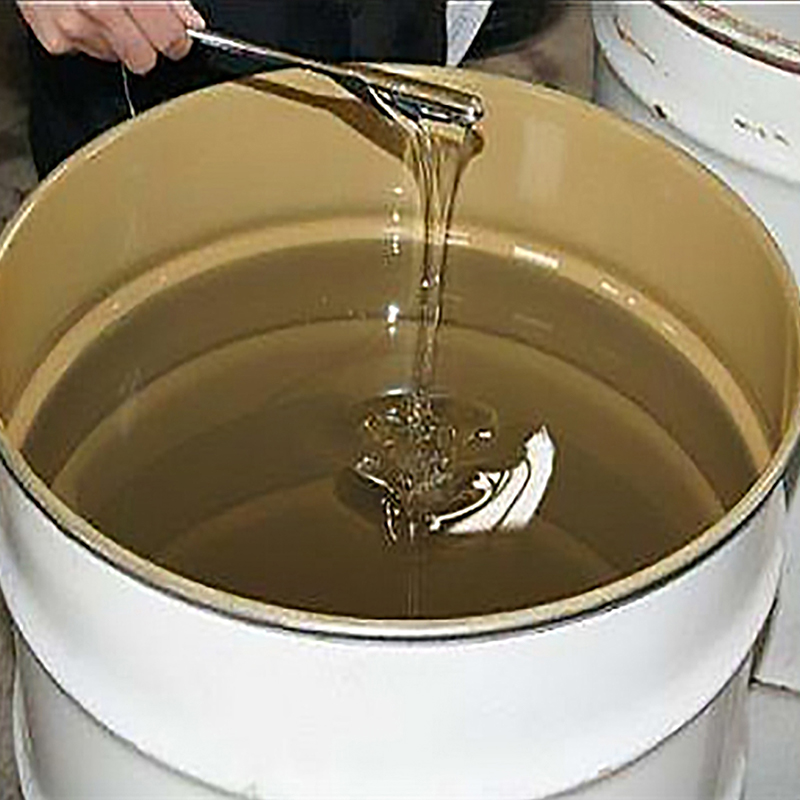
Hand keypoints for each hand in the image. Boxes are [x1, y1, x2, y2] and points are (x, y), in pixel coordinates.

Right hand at [17, 1, 205, 74]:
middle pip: (143, 61)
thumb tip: (190, 23)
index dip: (177, 40)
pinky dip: (86, 35)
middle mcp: (99, 8)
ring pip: (114, 57)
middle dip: (147, 47)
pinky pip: (84, 51)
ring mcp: (74, 26)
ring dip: (113, 39)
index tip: (175, 36)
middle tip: (139, 23)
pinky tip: (78, 10)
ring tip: (101, 8)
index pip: (170, 40)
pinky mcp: (54, 39)